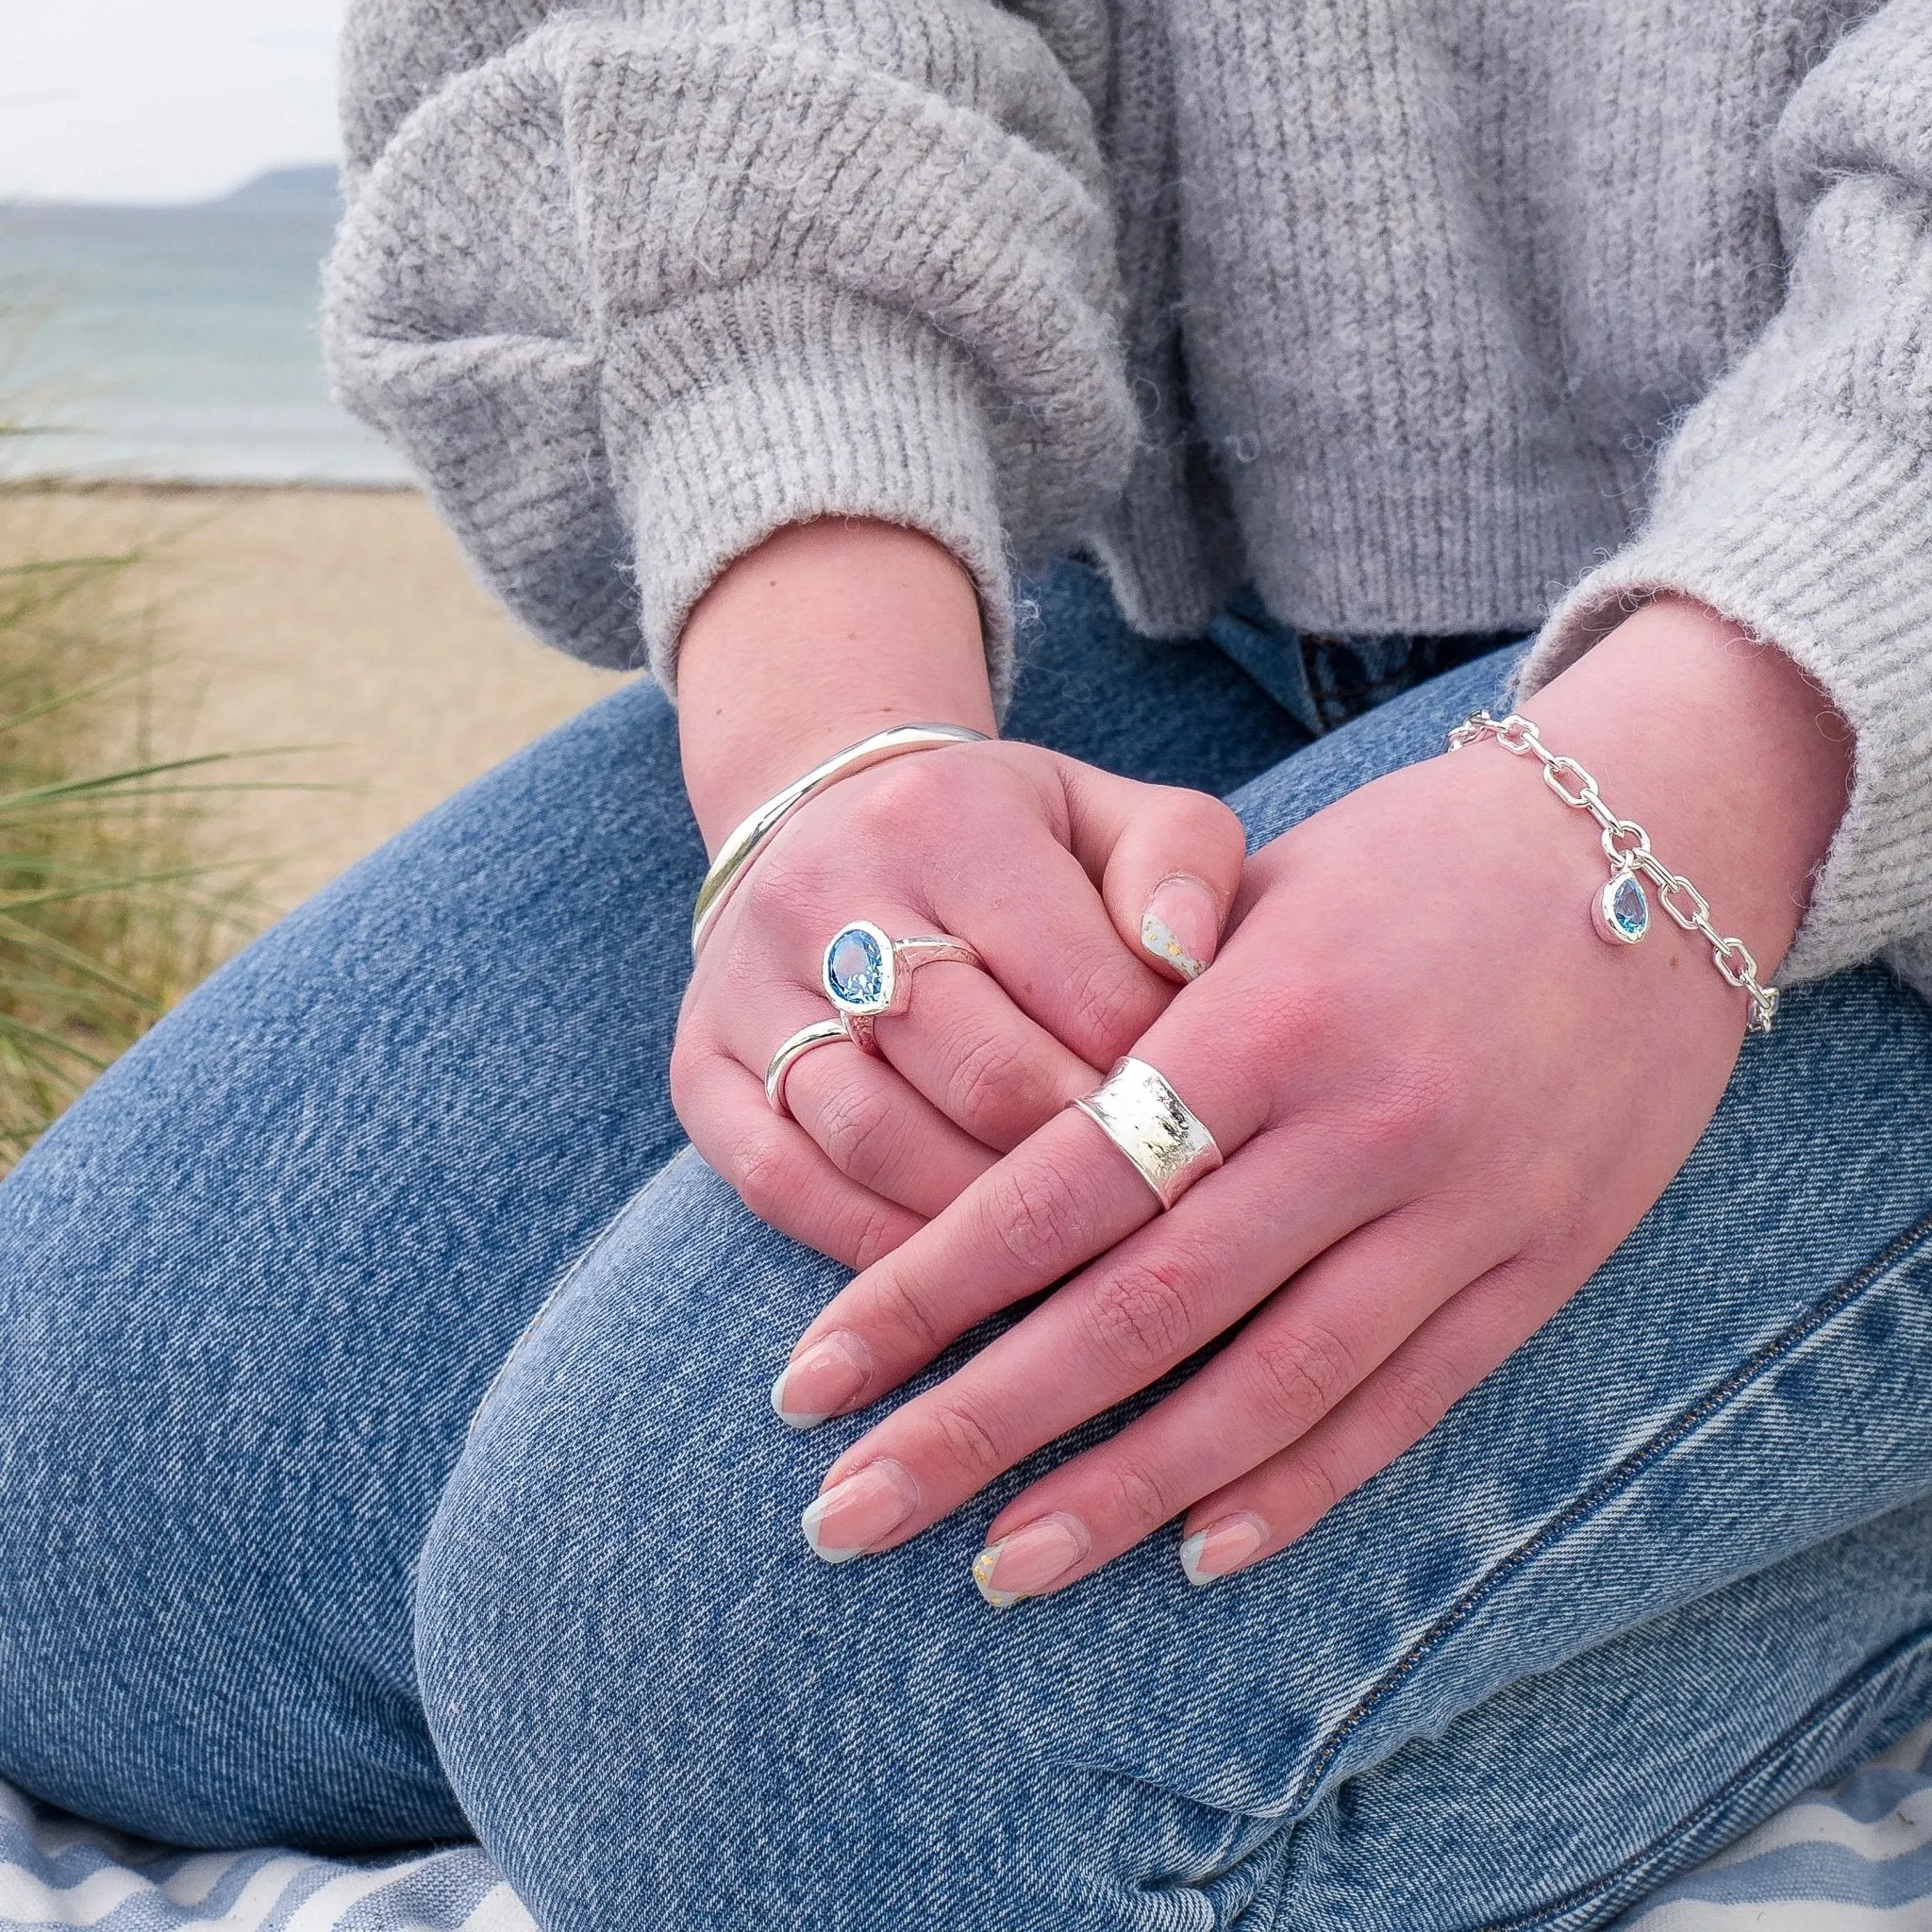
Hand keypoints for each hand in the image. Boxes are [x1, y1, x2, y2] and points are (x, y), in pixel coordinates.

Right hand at [669, 518, 1243, 1273]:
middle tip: (1141, 1207)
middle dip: (1075, 1156)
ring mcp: (748, 985)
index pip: (1080, 985)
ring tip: (1058, 1252)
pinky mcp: (698, 1067)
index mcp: (947, 817)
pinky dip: (870, 1244)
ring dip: (979, 1219)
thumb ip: (1181, 864)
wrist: (825, 822)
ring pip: (873, 1136)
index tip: (1202, 1130)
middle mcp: (828, 891)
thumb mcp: (1108, 814)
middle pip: (977, 1070)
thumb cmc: (1010, 843)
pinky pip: (781, 1183)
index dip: (1156, 1079)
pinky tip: (946, 1270)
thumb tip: (1190, 956)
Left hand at [773, 601, 1852, 1593]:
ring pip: (1265, 1390)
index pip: (1061, 1188)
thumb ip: (1141, 1007)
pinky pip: (1404, 1402)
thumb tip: (1010, 1133)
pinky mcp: (1540, 1263)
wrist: (1650, 850)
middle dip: (977, 1425)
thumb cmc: (1421, 856)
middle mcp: (1359, 1129)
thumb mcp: (1265, 888)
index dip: (924, 1293)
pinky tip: (1196, 1551)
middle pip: (1137, 1314)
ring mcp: (1461, 1210)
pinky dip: (1297, 1488)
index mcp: (1266, 1018)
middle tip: (845, 1513)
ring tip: (996, 1566)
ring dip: (1120, 1494)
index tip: (810, 1377)